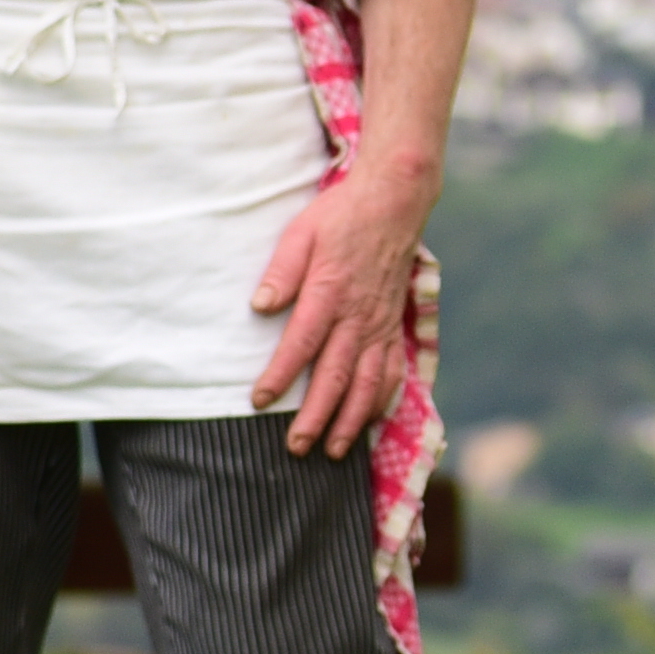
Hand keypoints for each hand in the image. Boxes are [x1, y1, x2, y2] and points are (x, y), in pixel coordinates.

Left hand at [252, 172, 431, 454]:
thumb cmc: (340, 216)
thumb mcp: (301, 233)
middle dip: (316, 415)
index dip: (280, 375)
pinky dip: (382, 400)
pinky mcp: (394, 326)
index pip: (301, 343)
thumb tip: (260, 306)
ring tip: (333, 450)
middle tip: (296, 447)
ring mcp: (380, 324)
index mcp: (329, 292)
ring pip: (368, 382)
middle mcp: (358, 316)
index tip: (259, 400)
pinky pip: (392, 371)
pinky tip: (369, 421)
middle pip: (336, 375)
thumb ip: (281, 272)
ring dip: (351, 419)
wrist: (395, 203)